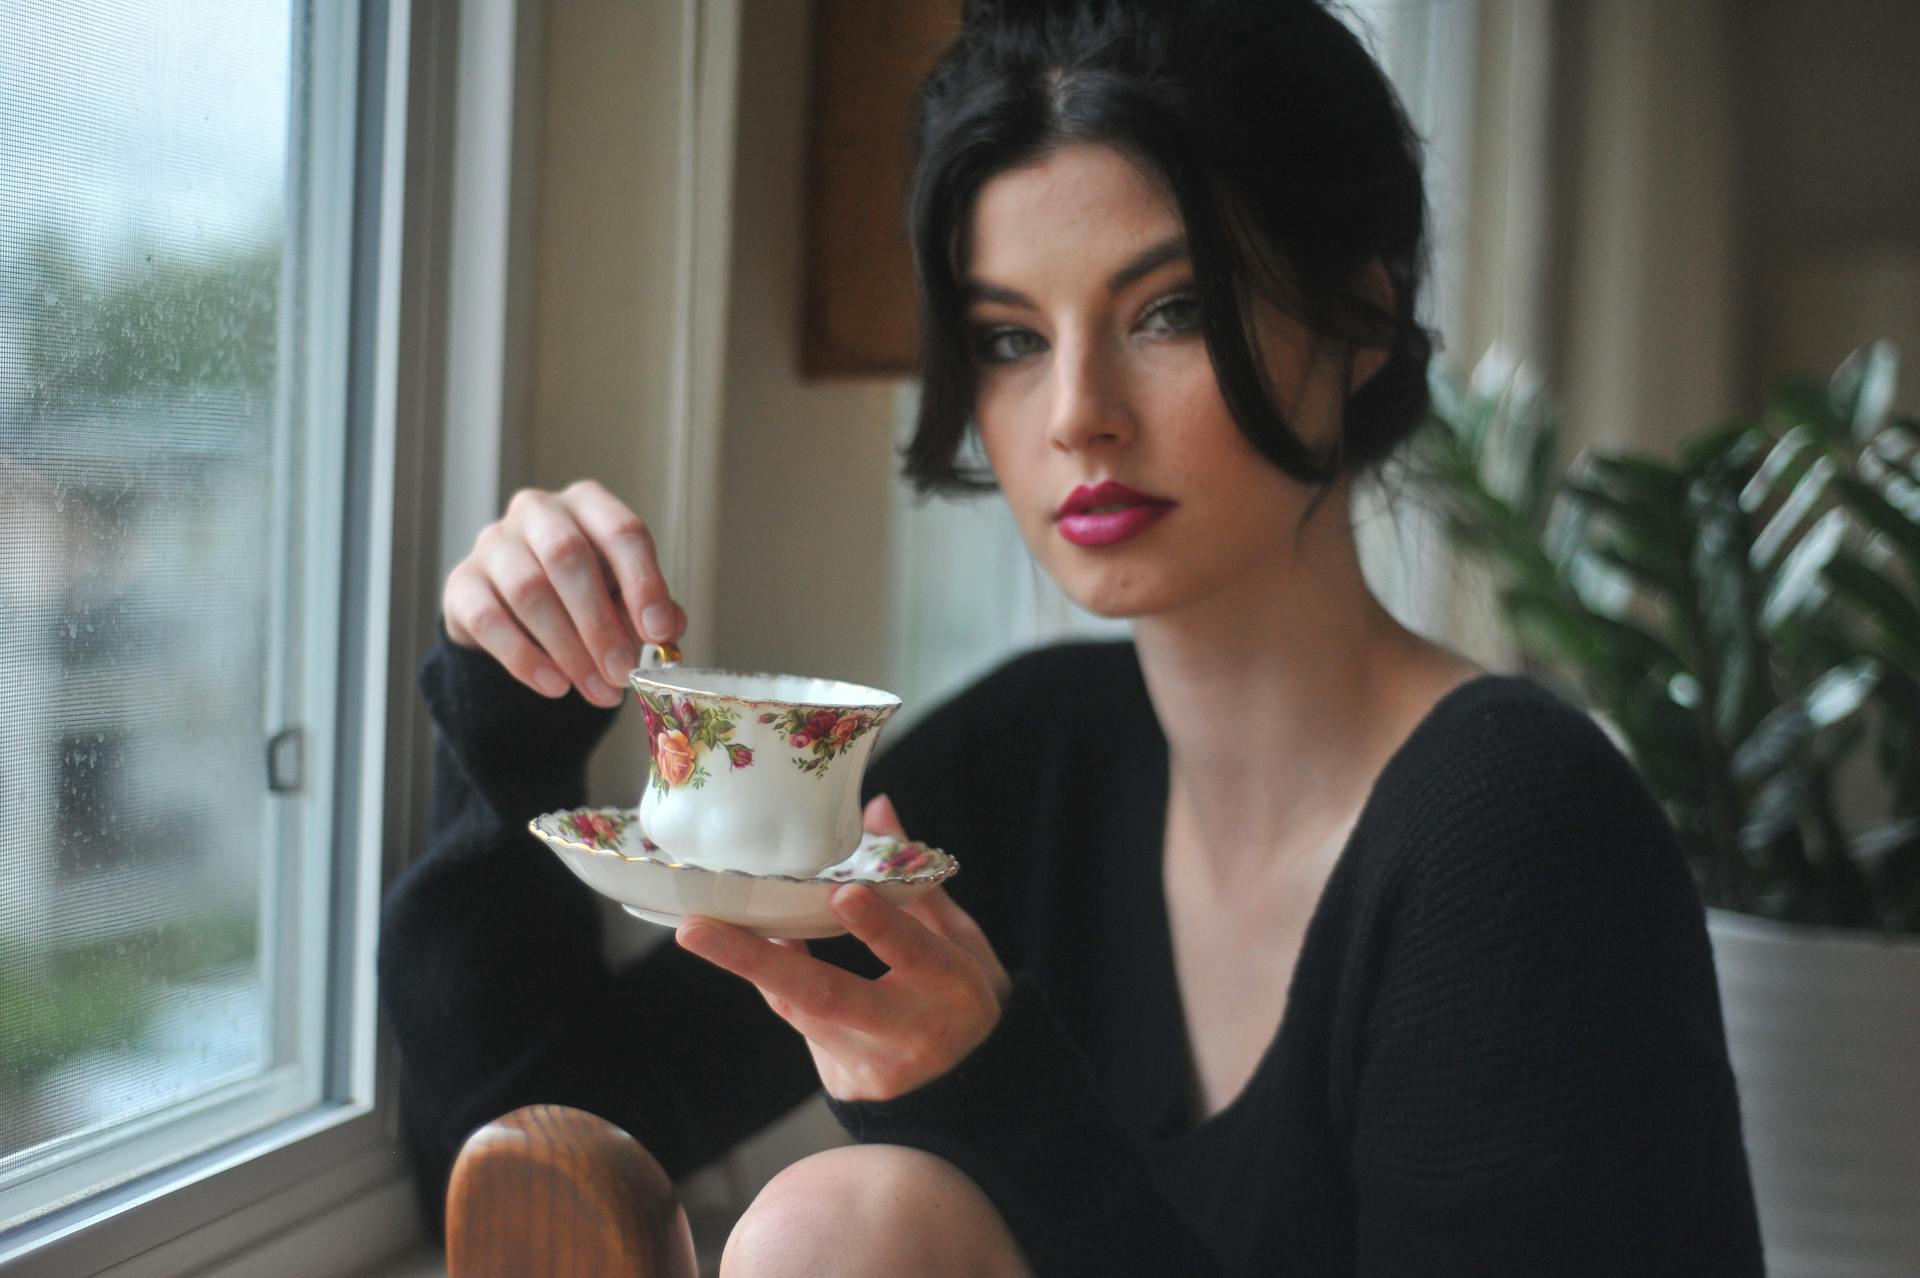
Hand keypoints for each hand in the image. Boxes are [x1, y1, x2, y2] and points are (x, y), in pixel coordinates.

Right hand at [441, 481, 685, 706]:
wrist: (514, 614)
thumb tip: (669, 627)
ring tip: (597, 691)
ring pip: (528, 590)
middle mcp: (538, 512)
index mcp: (588, 505)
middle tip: (623, 673)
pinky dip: (525, 658)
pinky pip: (489, 619)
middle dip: (601, 624)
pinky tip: (555, 686)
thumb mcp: (623, 597)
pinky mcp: (461, 583)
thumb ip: (649, 610)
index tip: (659, 633)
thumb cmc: (582, 595)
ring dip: (568, 649)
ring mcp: (493, 543)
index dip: (644, 582)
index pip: (622, 531)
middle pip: (569, 557)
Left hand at [674, 795, 1011, 1101]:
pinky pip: (799, 1022)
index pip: (913, 954)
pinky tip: (742, 947)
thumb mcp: (960, 939)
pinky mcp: (844, 1084)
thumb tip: (877, 809)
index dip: (878, 926)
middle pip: (826, 996)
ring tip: (700, 929)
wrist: (975, 1092)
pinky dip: (773, 981)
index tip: (843, 894)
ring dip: (750, 966)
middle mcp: (908, 1033)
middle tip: (696, 930)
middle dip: (756, 961)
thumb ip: (914, 880)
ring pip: (799, 1010)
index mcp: (951, 989)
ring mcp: (871, 1065)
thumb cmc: (966, 998)